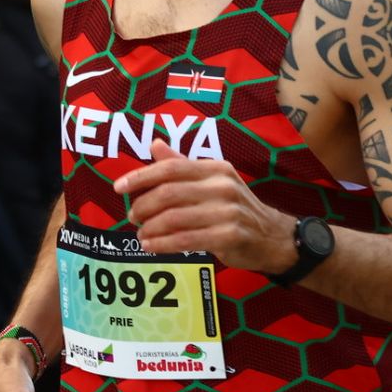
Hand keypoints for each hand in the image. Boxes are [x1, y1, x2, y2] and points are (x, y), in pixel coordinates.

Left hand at [116, 141, 295, 271]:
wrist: (272, 236)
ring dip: (150, 228)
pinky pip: (186, 240)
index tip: (119, 187)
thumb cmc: (235, 207)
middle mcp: (223, 186)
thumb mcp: (213, 181)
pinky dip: (163, 244)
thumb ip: (182, 165)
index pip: (172, 168)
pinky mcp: (229, 236)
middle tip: (132, 217)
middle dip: (143, 206)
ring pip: (175, 218)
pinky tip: (151, 246)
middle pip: (169, 193)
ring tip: (141, 235)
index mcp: (216, 169)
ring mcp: (228, 212)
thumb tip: (154, 144)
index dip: (142, 176)